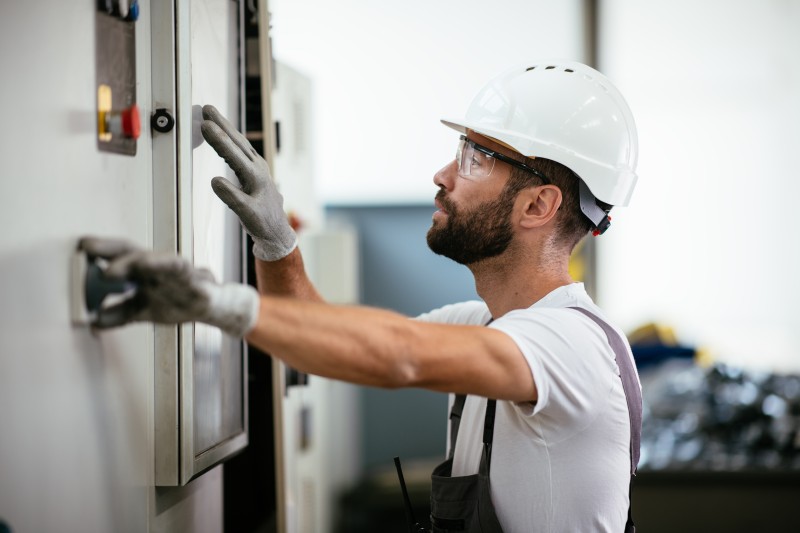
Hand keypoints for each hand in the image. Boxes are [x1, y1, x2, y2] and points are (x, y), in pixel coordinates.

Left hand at [78, 237, 259, 337]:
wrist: (210, 307)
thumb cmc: (177, 302)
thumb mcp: (142, 311)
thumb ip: (118, 315)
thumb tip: (93, 323)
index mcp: (139, 272)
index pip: (115, 258)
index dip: (97, 254)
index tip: (77, 252)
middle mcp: (152, 265)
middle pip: (127, 250)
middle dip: (107, 247)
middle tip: (86, 247)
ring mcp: (170, 268)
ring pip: (149, 258)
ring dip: (129, 262)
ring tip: (110, 270)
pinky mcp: (189, 275)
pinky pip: (175, 266)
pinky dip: (161, 264)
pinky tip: (147, 264)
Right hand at [200, 105, 296, 260]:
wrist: (276, 230)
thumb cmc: (262, 222)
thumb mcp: (246, 213)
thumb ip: (232, 197)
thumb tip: (215, 181)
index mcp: (255, 176)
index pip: (233, 153)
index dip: (218, 139)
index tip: (205, 124)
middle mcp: (258, 168)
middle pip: (237, 141)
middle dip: (222, 124)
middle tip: (206, 108)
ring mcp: (258, 167)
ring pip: (240, 143)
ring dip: (226, 128)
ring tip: (211, 114)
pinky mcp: (255, 171)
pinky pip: (241, 150)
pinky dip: (230, 139)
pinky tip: (223, 134)